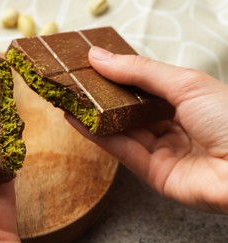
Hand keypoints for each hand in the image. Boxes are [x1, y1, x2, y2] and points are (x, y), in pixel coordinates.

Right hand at [66, 46, 227, 214]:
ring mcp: (163, 151)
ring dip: (94, 116)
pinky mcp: (153, 174)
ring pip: (122, 131)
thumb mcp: (184, 83)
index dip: (119, 76)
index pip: (144, 87)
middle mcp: (174, 126)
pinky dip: (97, 135)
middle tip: (74, 82)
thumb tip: (99, 56)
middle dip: (102, 97)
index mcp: (187, 102)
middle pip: (130, 110)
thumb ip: (139, 71)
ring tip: (67, 98)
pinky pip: (121, 150)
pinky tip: (77, 119)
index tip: (93, 65)